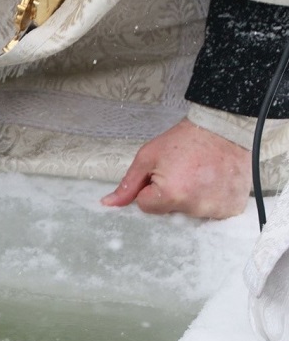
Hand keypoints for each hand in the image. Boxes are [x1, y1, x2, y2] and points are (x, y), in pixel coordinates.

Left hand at [101, 118, 251, 218]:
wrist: (225, 127)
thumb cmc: (186, 139)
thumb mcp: (149, 156)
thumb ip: (128, 184)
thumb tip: (108, 203)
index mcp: (171, 194)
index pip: (146, 206)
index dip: (150, 190)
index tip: (164, 174)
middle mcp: (195, 206)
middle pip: (168, 213)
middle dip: (171, 196)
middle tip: (184, 173)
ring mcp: (216, 209)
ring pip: (190, 214)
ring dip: (191, 199)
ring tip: (201, 176)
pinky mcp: (232, 208)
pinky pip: (213, 213)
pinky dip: (211, 201)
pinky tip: (213, 183)